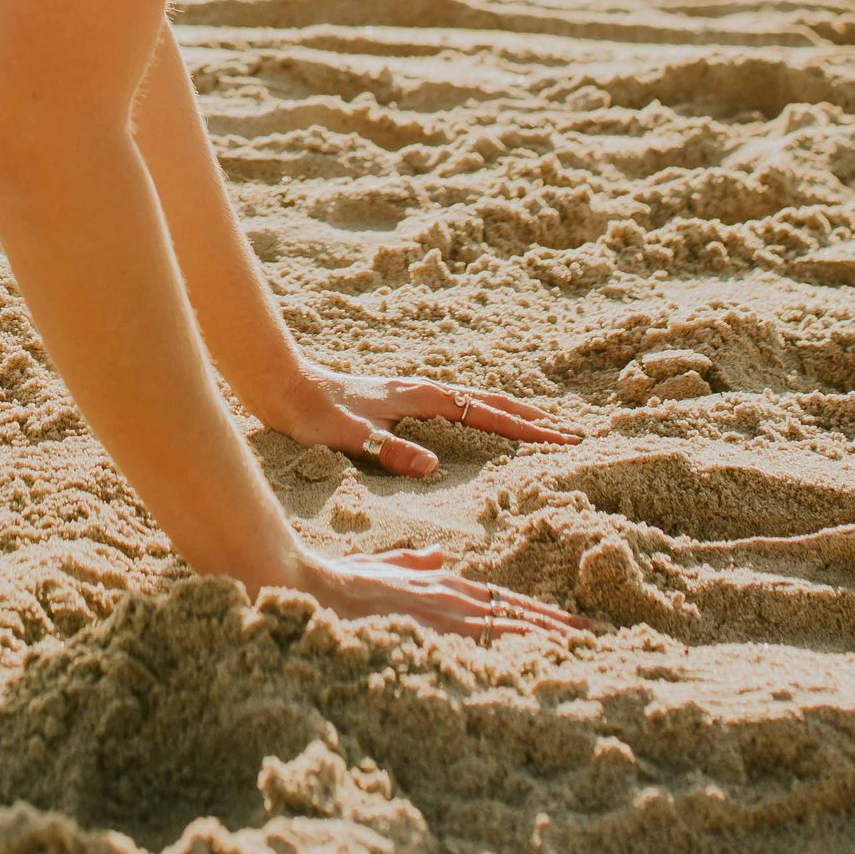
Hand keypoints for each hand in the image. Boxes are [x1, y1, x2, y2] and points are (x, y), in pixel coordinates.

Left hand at [262, 362, 579, 478]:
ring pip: (476, 400)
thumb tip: (432, 466)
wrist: (284, 387)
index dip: (523, 427)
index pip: (483, 411)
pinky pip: (459, 405)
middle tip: (571, 434)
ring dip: (512, 413)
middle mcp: (421, 391)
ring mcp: (414, 394)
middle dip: (531, 418)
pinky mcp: (404, 401)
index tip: (559, 439)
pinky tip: (487, 424)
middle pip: (489, 400)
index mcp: (418, 398)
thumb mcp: (350, 438)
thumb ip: (389, 451)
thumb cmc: (313, 415)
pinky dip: (486, 412)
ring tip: (544, 428)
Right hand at [287, 539, 585, 643]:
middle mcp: (451, 594)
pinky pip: (486, 640)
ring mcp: (444, 611)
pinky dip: (516, 645)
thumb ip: (411, 563)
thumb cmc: (343, 582)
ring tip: (582, 646)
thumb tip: (438, 556)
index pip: (502, 601)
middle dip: (556, 626)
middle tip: (596, 635)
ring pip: (509, 624)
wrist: (313, 585)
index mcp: (442, 584)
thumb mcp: (384, 568)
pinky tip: (539, 656)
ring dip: (547, 636)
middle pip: (516, 610)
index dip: (538, 614)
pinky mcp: (433, 627)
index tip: (568, 625)